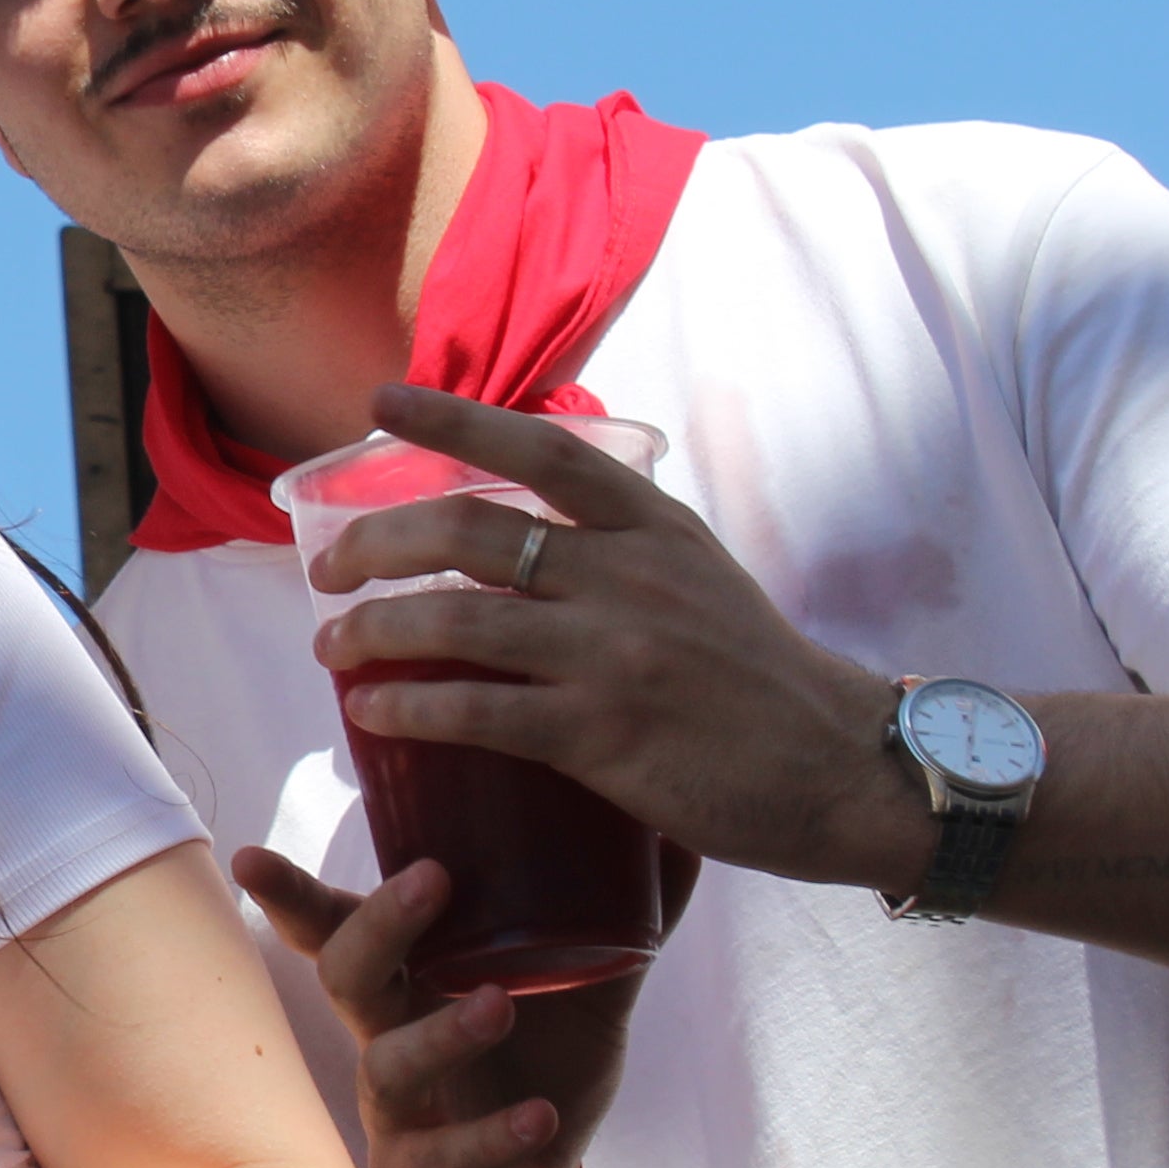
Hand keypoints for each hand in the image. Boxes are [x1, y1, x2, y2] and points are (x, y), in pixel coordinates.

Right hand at [233, 845, 664, 1167]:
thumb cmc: (539, 1081)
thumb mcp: (584, 998)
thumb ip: (618, 927)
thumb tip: (679, 836)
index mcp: (412, 987)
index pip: (342, 929)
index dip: (294, 895)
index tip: (251, 855)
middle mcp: (386, 1042)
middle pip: (350, 975)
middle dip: (380, 924)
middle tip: (433, 877)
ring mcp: (395, 1117)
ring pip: (390, 1066)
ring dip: (441, 1032)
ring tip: (498, 1007)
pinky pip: (439, 1160)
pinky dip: (490, 1137)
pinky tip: (538, 1118)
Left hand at [308, 388, 926, 896]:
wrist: (841, 768)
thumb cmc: (760, 679)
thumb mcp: (699, 578)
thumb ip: (621, 550)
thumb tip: (527, 540)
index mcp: (653, 528)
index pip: (541, 450)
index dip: (453, 418)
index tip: (382, 400)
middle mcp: (628, 576)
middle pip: (469, 531)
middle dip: (376, 542)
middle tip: (327, 566)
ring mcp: (614, 655)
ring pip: (457, 620)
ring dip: (373, 630)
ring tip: (332, 647)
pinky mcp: (603, 735)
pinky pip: (478, 711)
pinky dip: (410, 706)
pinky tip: (372, 711)